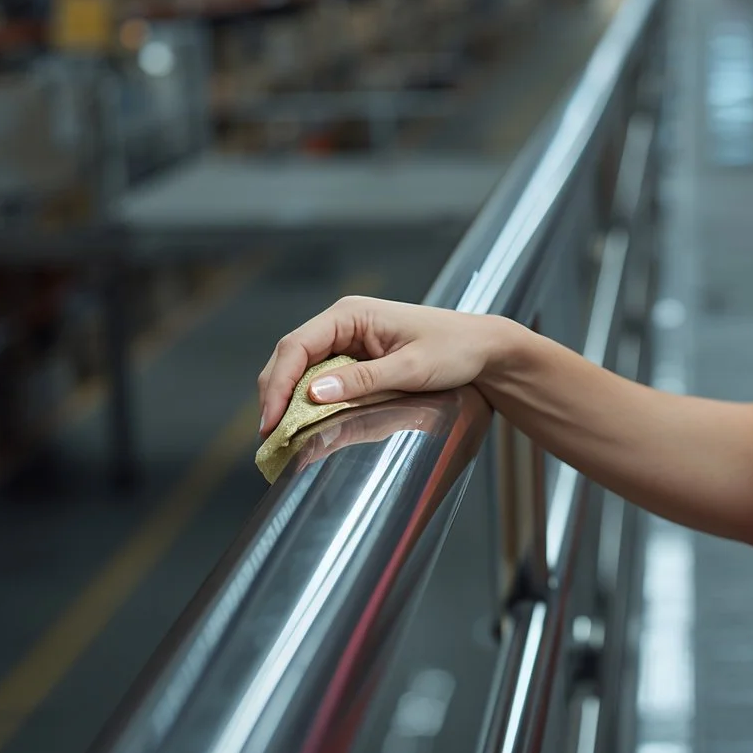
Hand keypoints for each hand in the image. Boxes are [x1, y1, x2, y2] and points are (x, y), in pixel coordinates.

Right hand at [257, 296, 519, 435]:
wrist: (484, 349)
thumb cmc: (454, 349)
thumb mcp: (410, 368)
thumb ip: (362, 381)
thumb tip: (313, 393)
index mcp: (351, 314)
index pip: (297, 346)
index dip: (278, 384)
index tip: (270, 421)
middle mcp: (343, 322)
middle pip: (291, 357)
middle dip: (276, 395)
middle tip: (268, 437)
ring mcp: (347, 339)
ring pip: (301, 368)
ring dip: (287, 399)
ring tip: (279, 435)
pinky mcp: (355, 357)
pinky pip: (320, 377)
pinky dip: (307, 400)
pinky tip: (303, 422)